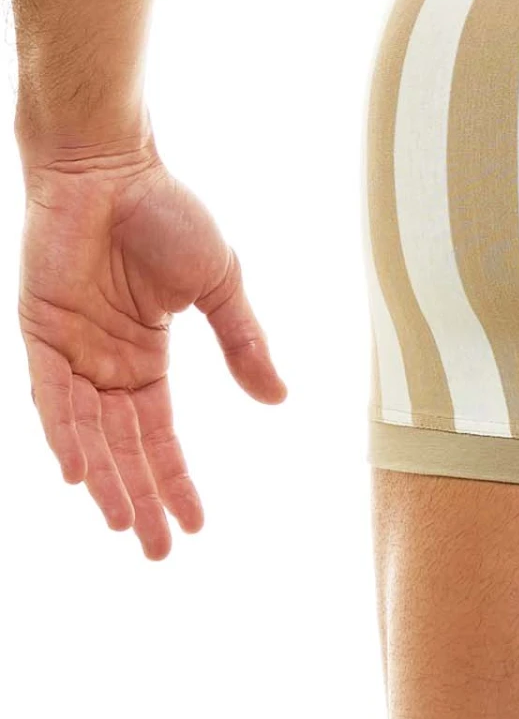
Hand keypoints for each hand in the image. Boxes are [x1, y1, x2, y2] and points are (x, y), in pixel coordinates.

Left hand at [17, 138, 285, 559]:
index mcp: (146, 355)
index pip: (160, 433)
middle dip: (144, 498)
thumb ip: (243, 341)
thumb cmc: (167, 213)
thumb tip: (279, 398)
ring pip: (88, 435)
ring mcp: (71, 351)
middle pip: (125, 448)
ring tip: (128, 527)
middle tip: (159, 551)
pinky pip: (49, 398)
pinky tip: (79, 474)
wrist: (113, 168)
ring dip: (106, 481)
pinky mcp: (40, 333)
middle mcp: (105, 364)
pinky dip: (63, 436)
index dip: (176, 477)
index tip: (197, 523)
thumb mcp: (220, 284)